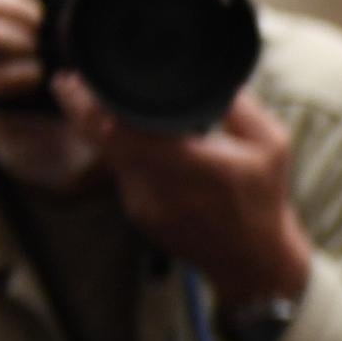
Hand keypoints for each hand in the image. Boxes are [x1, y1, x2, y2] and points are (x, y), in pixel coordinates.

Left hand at [53, 76, 312, 309]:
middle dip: (81, 110)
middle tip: (69, 83)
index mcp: (190, 164)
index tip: (77, 80)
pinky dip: (125, 155)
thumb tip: (211, 77)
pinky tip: (138, 143)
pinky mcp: (140, 216)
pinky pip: (124, 175)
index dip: (91, 106)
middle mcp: (159, 186)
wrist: (253, 263)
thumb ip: (241, 107)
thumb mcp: (272, 145)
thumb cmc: (264, 201)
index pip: (122, 131)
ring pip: (111, 158)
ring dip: (105, 132)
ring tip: (104, 105)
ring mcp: (144, 205)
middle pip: (103, 142)